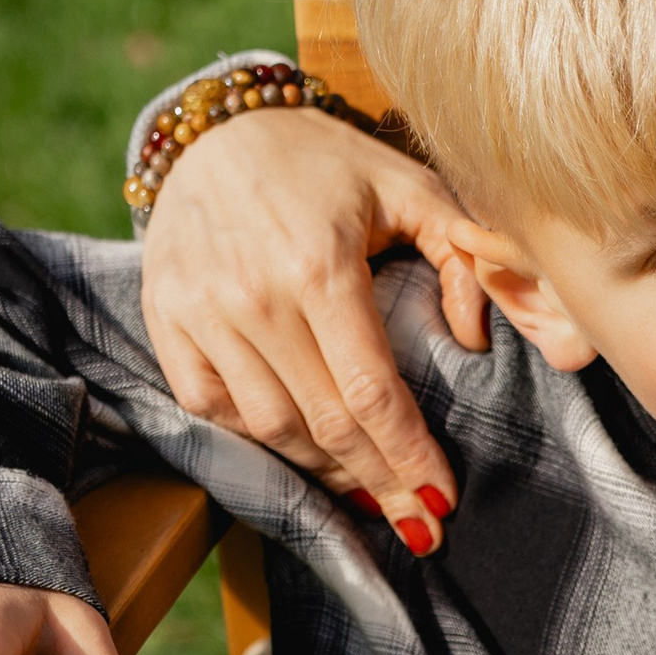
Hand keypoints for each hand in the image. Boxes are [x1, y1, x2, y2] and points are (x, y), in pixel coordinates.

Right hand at [140, 107, 491, 545]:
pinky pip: (213, 408)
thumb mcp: (408, 186)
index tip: (443, 498)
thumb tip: (488, 337)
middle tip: (419, 523)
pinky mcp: (166, 322)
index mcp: (319, 266)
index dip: (410, 456)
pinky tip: (300, 446)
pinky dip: (258, 438)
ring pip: (271, 428)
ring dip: (324, 470)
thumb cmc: (323, 162)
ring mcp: (202, 314)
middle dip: (380, 483)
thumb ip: (466, 254)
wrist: (211, 131)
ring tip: (367, 489)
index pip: (372, 393)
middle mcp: (255, 298)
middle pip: (326, 424)